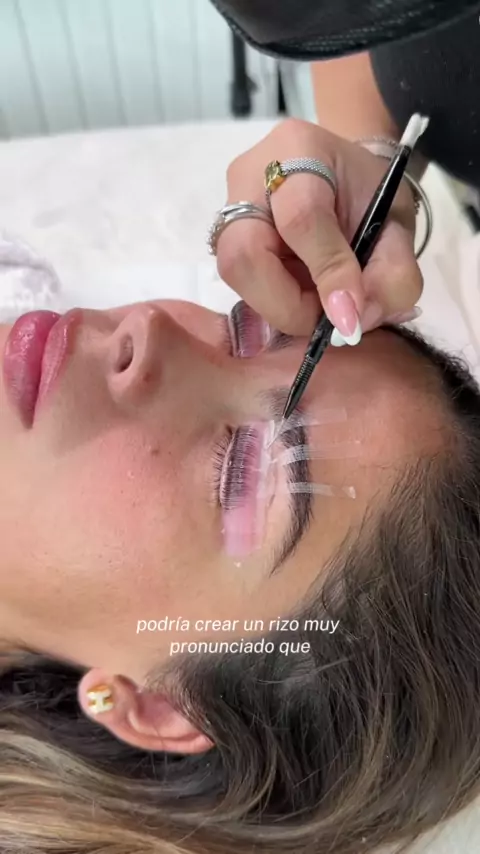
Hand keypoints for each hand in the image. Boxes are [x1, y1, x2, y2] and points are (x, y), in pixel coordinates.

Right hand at [216, 118, 422, 340]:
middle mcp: (249, 176)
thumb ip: (391, 273)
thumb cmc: (371, 194)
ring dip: (283, 308)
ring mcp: (228, 209)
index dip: (327, 274)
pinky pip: (242, 286)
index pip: (302, 218)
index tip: (350, 319)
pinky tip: (303, 296)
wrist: (343, 178)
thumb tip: (354, 321)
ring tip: (321, 304)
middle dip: (289, 306)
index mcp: (300, 150)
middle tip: (329, 320)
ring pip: (236, 278)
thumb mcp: (398, 225)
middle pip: (244, 255)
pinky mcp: (223, 240)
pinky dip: (277, 304)